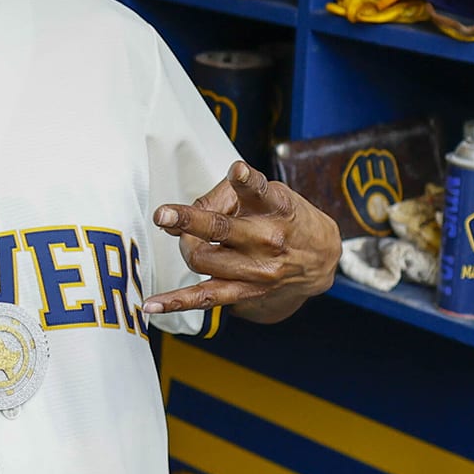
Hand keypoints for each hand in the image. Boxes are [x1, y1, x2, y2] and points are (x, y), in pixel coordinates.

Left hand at [146, 161, 339, 322]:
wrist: (321, 257)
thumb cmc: (284, 216)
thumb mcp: (265, 195)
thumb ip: (221, 198)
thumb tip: (175, 220)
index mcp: (276, 207)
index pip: (260, 190)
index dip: (246, 179)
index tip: (237, 170)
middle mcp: (268, 238)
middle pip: (221, 229)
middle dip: (189, 221)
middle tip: (163, 214)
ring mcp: (258, 269)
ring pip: (204, 259)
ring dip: (184, 245)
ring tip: (183, 237)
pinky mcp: (247, 291)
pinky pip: (207, 298)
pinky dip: (178, 301)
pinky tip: (151, 304)